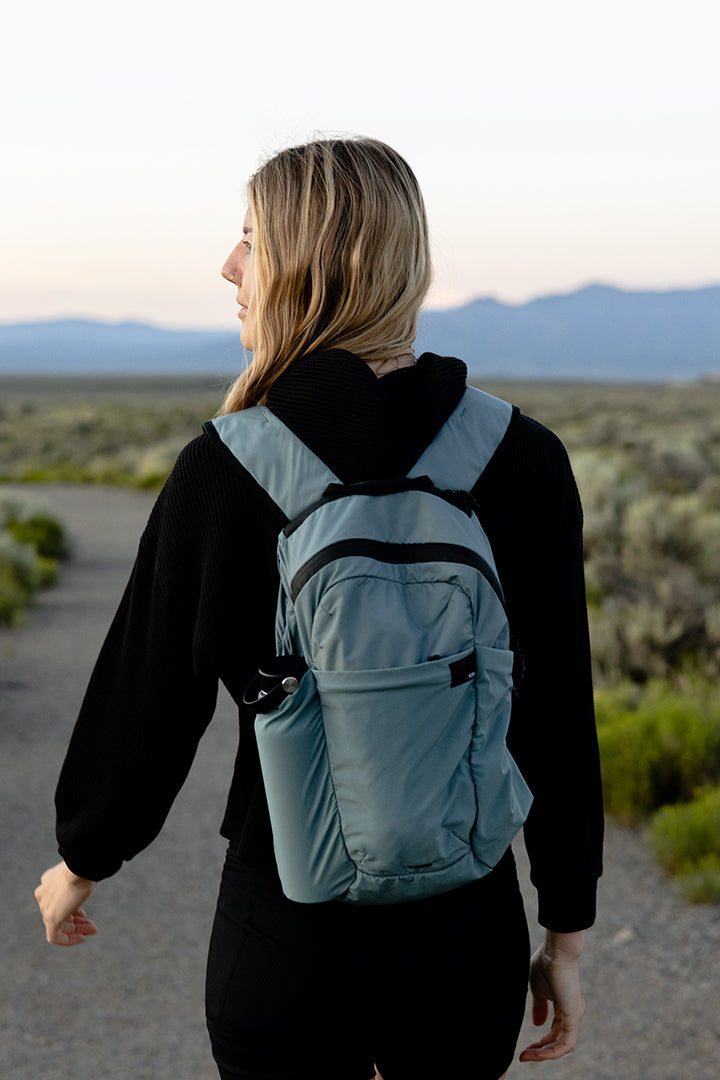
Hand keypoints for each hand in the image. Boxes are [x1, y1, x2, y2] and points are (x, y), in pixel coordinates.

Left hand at [34, 861, 96, 945]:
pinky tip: (81, 938)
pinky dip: (68, 939)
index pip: (58, 901)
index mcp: (48, 882)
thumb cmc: (85, 867)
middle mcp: (43, 895)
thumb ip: (80, 880)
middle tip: (91, 925)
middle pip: (60, 913)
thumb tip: (93, 880)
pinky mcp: (51, 918)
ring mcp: (46, 907)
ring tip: (92, 930)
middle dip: (77, 920)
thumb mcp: (81, 873)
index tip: (83, 915)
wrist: (80, 867)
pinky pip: (55, 936)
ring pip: (59, 924)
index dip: (72, 909)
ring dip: (77, 929)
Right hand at [519, 930, 585, 1062]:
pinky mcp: (574, 1016)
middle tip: (522, 1056)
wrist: (556, 950)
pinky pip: (566, 1044)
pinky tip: (538, 1053)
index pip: (554, 1033)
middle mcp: (572, 1014)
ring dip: (543, 1054)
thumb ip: (539, 1007)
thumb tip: (537, 1024)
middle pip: (557, 1042)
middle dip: (539, 1051)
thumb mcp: (538, 989)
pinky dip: (552, 1051)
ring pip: (561, 1046)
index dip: (539, 1043)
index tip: (523, 1049)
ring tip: (526, 1056)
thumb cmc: (546, 964)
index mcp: (565, 1007)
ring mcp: (574, 1016)